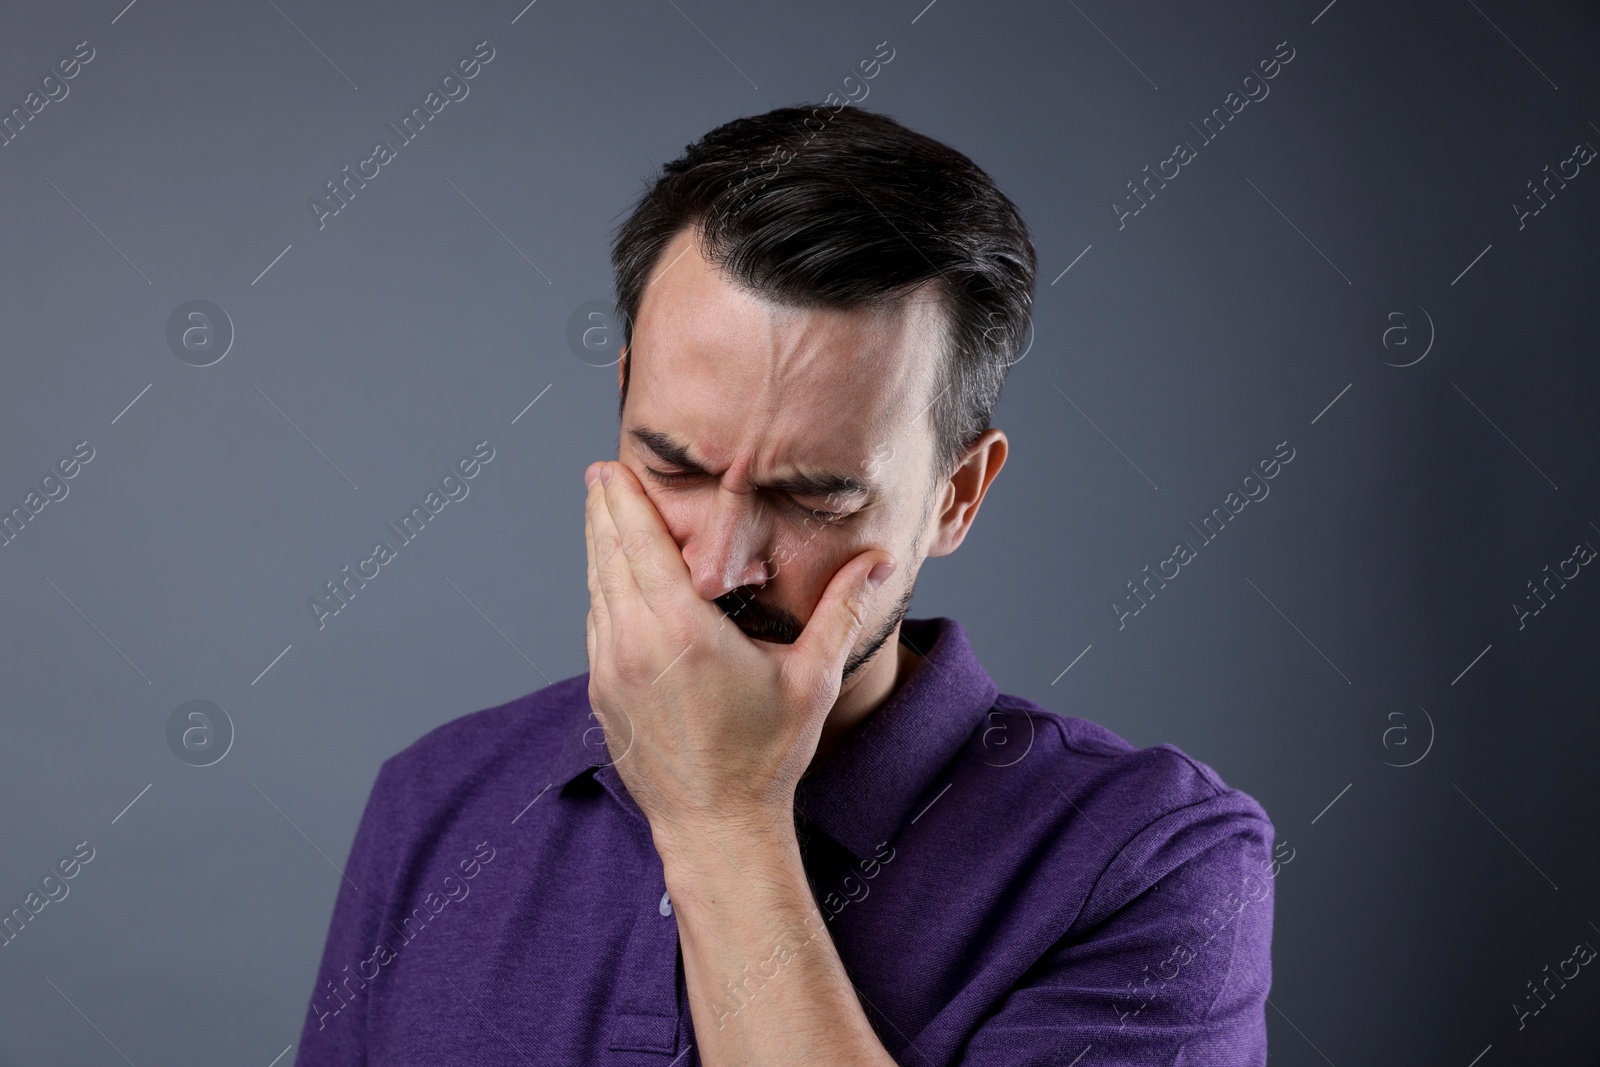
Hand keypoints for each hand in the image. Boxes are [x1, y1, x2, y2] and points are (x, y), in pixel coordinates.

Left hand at [583, 459, 895, 845]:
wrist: (714, 826)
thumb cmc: (766, 756)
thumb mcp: (812, 677)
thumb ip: (842, 610)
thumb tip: (882, 561)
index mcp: (680, 627)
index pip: (640, 540)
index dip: (624, 497)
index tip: (611, 464)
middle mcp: (632, 641)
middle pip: (606, 555)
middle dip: (602, 510)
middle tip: (600, 473)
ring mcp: (608, 669)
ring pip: (595, 590)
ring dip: (598, 549)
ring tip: (602, 518)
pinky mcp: (600, 695)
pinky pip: (595, 627)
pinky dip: (601, 593)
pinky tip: (612, 583)